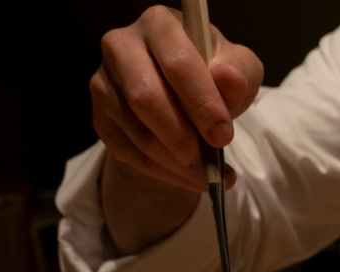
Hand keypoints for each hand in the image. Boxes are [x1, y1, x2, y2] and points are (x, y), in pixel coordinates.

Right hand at [90, 5, 263, 191]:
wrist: (185, 91)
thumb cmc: (213, 73)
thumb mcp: (239, 68)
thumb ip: (239, 73)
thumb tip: (229, 81)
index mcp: (160, 24)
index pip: (177, 63)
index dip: (201, 103)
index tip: (223, 135)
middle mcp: (122, 46)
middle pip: (146, 98)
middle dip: (182, 137)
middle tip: (212, 163)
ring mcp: (104, 81)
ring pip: (136, 130)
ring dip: (175, 162)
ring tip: (208, 176)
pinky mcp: (100, 115)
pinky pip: (126, 151)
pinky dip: (162, 172)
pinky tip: (188, 177)